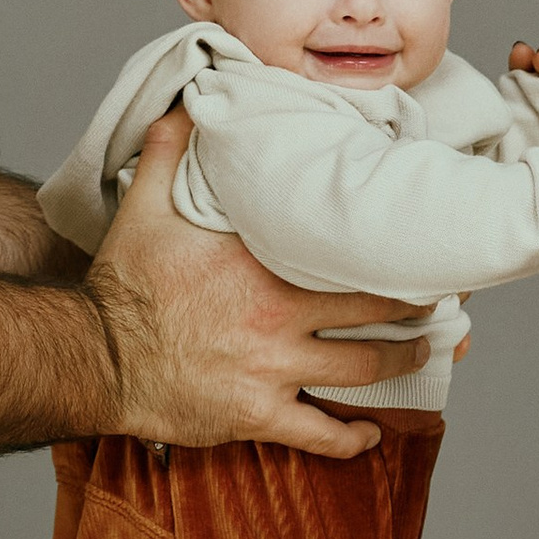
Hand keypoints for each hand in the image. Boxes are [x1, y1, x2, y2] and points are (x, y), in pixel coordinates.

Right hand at [88, 113, 432, 457]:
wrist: (96, 356)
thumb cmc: (124, 286)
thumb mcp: (145, 206)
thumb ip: (171, 149)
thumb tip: (189, 98)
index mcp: (264, 262)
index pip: (350, 250)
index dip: (395, 250)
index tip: (422, 243)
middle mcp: (280, 316)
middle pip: (376, 310)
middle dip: (417, 307)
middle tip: (443, 302)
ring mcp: (273, 369)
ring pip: (363, 369)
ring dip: (402, 363)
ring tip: (424, 354)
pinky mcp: (258, 415)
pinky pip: (321, 434)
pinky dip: (352, 440)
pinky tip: (372, 436)